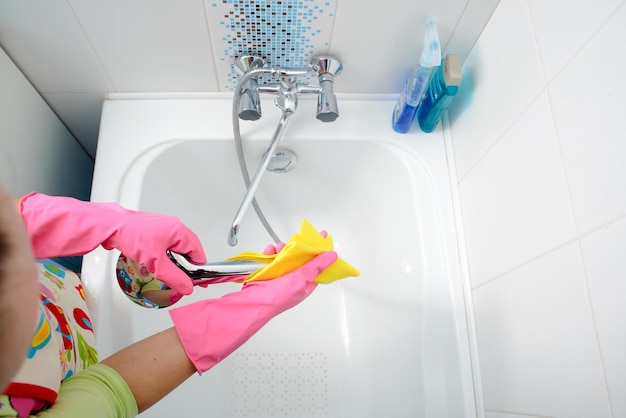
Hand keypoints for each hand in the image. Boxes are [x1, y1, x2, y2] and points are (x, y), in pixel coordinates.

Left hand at [19, 192, 206, 294]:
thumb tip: (187, 288)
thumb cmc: (132, 237)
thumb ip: (174, 277)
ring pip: (174, 248)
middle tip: (181, 279)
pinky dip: (163, 256)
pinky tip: (155, 265)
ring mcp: (161, 228)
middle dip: (185, 266)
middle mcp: (173, 227)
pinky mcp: (151, 231)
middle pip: (187, 250)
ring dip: (173, 261)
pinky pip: (163, 246)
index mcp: (179, 231)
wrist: (109, 225)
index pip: (197, 251)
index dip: (198, 267)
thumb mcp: (156, 263)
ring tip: (167, 273)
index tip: (196, 280)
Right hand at [170, 251, 336, 373]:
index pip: (317, 266)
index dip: (320, 252)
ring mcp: (280, 278)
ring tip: (279, 247)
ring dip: (283, 250)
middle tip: (298, 239)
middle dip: (299, 248)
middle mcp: (293, 282)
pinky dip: (270, 254)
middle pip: (301, 260)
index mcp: (304, 286)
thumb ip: (316, 266)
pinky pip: (271, 260)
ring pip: (286, 258)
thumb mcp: (301, 279)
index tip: (321, 237)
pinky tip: (268, 252)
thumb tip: (332, 256)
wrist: (251, 303)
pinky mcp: (267, 274)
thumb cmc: (276, 298)